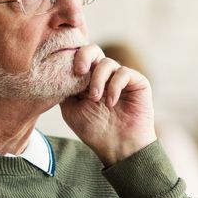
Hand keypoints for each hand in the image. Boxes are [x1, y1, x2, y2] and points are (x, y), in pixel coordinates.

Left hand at [60, 45, 156, 165]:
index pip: (79, 58)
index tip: (70, 72)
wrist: (119, 147)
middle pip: (94, 50)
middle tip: (80, 71)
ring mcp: (121, 78)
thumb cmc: (95, 131)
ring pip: (107, 62)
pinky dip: (114, 86)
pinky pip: (123, 72)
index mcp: (87, 80)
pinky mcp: (137, 82)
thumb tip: (60, 70)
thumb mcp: (71, 109)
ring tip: (95, 99)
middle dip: (84, 56)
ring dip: (98, 80)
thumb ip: (66, 88)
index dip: (73, 58)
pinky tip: (111, 102)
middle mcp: (104, 76)